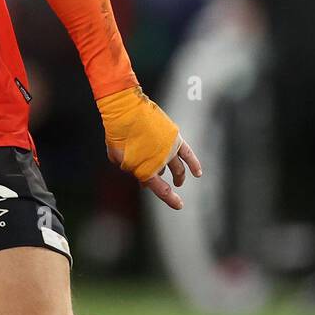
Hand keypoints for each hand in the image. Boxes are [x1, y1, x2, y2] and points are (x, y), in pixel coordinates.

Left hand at [98, 87, 202, 209]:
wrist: (126, 109)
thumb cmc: (117, 133)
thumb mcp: (116, 156)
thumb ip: (127, 167)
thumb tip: (135, 170)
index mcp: (145, 168)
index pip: (160, 189)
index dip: (170, 199)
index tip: (179, 205)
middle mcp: (160, 161)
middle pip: (166, 176)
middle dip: (167, 184)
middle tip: (169, 187)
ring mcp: (169, 148)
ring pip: (178, 166)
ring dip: (179, 175)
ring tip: (179, 180)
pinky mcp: (175, 137)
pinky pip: (188, 154)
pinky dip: (194, 163)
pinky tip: (198, 173)